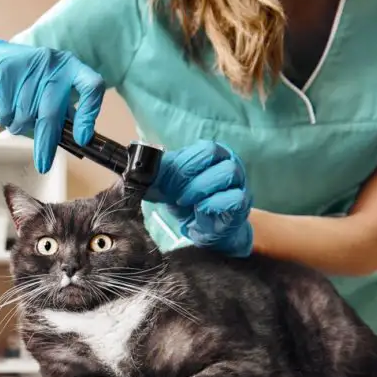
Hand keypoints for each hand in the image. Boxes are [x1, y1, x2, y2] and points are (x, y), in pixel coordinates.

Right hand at [0, 37, 104, 173]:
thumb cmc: (28, 79)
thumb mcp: (51, 87)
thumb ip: (64, 108)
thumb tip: (79, 138)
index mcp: (71, 67)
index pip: (91, 87)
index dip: (89, 114)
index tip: (82, 139)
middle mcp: (53, 64)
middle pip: (51, 113)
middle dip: (46, 142)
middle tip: (43, 164)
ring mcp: (27, 67)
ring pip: (25, 117)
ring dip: (19, 126)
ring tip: (16, 115)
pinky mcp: (3, 73)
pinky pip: (6, 113)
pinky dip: (5, 118)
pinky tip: (4, 107)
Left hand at [148, 140, 253, 256]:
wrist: (201, 229)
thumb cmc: (186, 201)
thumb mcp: (165, 186)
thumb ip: (153, 175)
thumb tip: (135, 170)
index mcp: (211, 155)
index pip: (202, 148)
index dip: (183, 163)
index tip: (166, 181)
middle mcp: (229, 164)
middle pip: (213, 154)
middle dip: (188, 174)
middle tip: (175, 192)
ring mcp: (239, 184)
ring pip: (227, 172)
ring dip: (199, 188)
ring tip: (185, 202)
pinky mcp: (241, 205)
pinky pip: (234, 198)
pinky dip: (211, 204)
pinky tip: (199, 211)